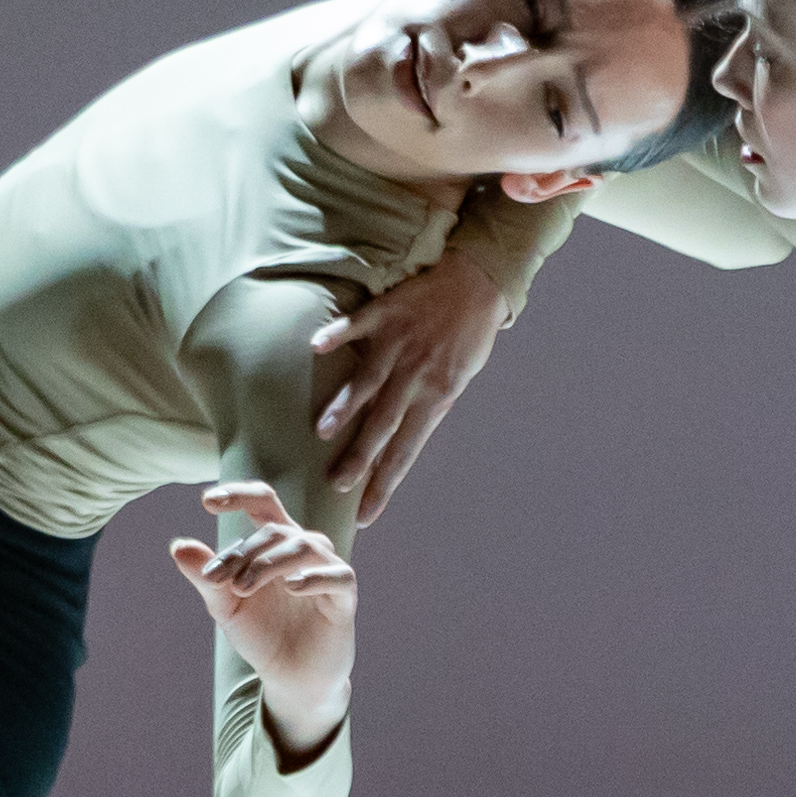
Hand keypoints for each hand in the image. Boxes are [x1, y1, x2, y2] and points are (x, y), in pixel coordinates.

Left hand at [168, 480, 356, 764]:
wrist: (289, 677)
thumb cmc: (262, 633)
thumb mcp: (227, 606)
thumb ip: (207, 577)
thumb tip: (178, 546)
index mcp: (275, 544)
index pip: (262, 502)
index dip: (238, 495)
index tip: (207, 501)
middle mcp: (304, 548)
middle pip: (275, 530)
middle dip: (242, 553)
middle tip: (216, 581)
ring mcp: (327, 570)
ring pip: (303, 546)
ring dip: (268, 563)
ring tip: (242, 588)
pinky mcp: (344, 597)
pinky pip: (336, 576)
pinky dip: (315, 577)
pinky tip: (293, 587)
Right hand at [307, 253, 505, 526]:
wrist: (479, 283)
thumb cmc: (468, 337)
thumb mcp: (457, 380)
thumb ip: (426, 408)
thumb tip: (398, 441)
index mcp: (436, 397)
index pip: (407, 451)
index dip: (385, 483)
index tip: (366, 513)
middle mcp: (416, 375)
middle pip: (383, 424)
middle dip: (360, 457)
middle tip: (335, 484)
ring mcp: (400, 343)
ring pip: (368, 380)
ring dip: (344, 406)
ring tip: (321, 431)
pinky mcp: (387, 312)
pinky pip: (357, 325)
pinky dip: (337, 334)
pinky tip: (316, 347)